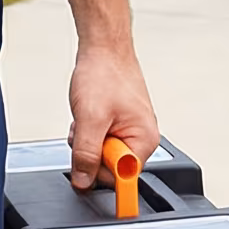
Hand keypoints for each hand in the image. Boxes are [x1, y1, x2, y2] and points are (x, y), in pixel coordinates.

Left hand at [65, 40, 157, 190]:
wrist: (103, 47)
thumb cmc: (104, 74)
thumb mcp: (90, 119)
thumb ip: (87, 154)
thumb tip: (83, 181)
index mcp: (145, 140)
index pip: (122, 178)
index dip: (99, 171)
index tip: (85, 161)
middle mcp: (142, 137)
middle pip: (111, 166)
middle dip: (90, 152)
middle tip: (85, 129)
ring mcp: (131, 129)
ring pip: (102, 152)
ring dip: (87, 140)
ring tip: (87, 117)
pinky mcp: (120, 122)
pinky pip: (100, 139)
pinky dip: (88, 130)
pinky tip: (88, 114)